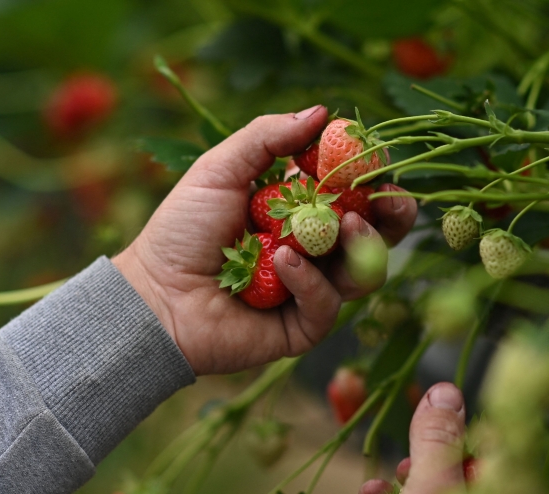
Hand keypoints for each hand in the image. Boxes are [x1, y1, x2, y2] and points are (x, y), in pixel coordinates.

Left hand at [112, 105, 417, 375]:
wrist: (154, 295)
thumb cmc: (181, 230)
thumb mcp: (221, 169)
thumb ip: (268, 137)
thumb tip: (323, 111)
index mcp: (300, 211)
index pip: (353, 193)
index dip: (375, 178)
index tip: (385, 161)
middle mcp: (314, 251)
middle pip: (374, 235)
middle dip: (392, 216)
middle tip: (394, 199)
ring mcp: (311, 289)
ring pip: (364, 272)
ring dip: (361, 245)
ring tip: (344, 225)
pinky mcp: (303, 326)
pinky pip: (327, 303)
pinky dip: (310, 280)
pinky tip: (285, 261)